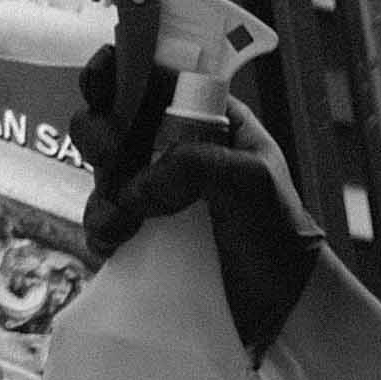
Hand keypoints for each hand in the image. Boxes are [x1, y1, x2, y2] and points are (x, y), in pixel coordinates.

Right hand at [75, 0, 330, 355]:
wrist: (283, 312)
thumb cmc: (279, 235)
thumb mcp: (250, 181)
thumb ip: (194, 165)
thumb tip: (136, 189)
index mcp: (206, 119)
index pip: (154, 74)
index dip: (119, 67)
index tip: (100, 79)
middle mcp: (174, 150)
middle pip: (112, 118)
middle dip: (97, 130)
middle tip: (110, 151)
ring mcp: (154, 194)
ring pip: (101, 172)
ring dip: (101, 190)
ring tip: (123, 220)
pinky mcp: (140, 238)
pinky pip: (103, 222)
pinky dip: (102, 230)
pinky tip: (117, 244)